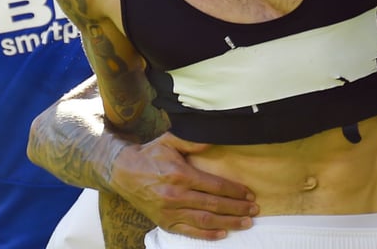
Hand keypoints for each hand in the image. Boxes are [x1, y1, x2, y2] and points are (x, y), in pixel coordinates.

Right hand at [108, 132, 257, 239]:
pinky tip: (223, 233)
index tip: (249, 193)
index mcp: (180, 174)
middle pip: (214, 205)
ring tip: (246, 223)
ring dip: (229, 223)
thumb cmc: (149, 155)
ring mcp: (170, 212)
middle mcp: (176, 195)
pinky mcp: (164, 223)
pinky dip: (207, 235)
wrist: (123, 173)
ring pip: (205, 221)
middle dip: (237, 208)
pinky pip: (190, 232)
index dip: (235, 191)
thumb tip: (214, 142)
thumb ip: (192, 141)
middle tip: (254, 209)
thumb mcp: (168, 141)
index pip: (215, 185)